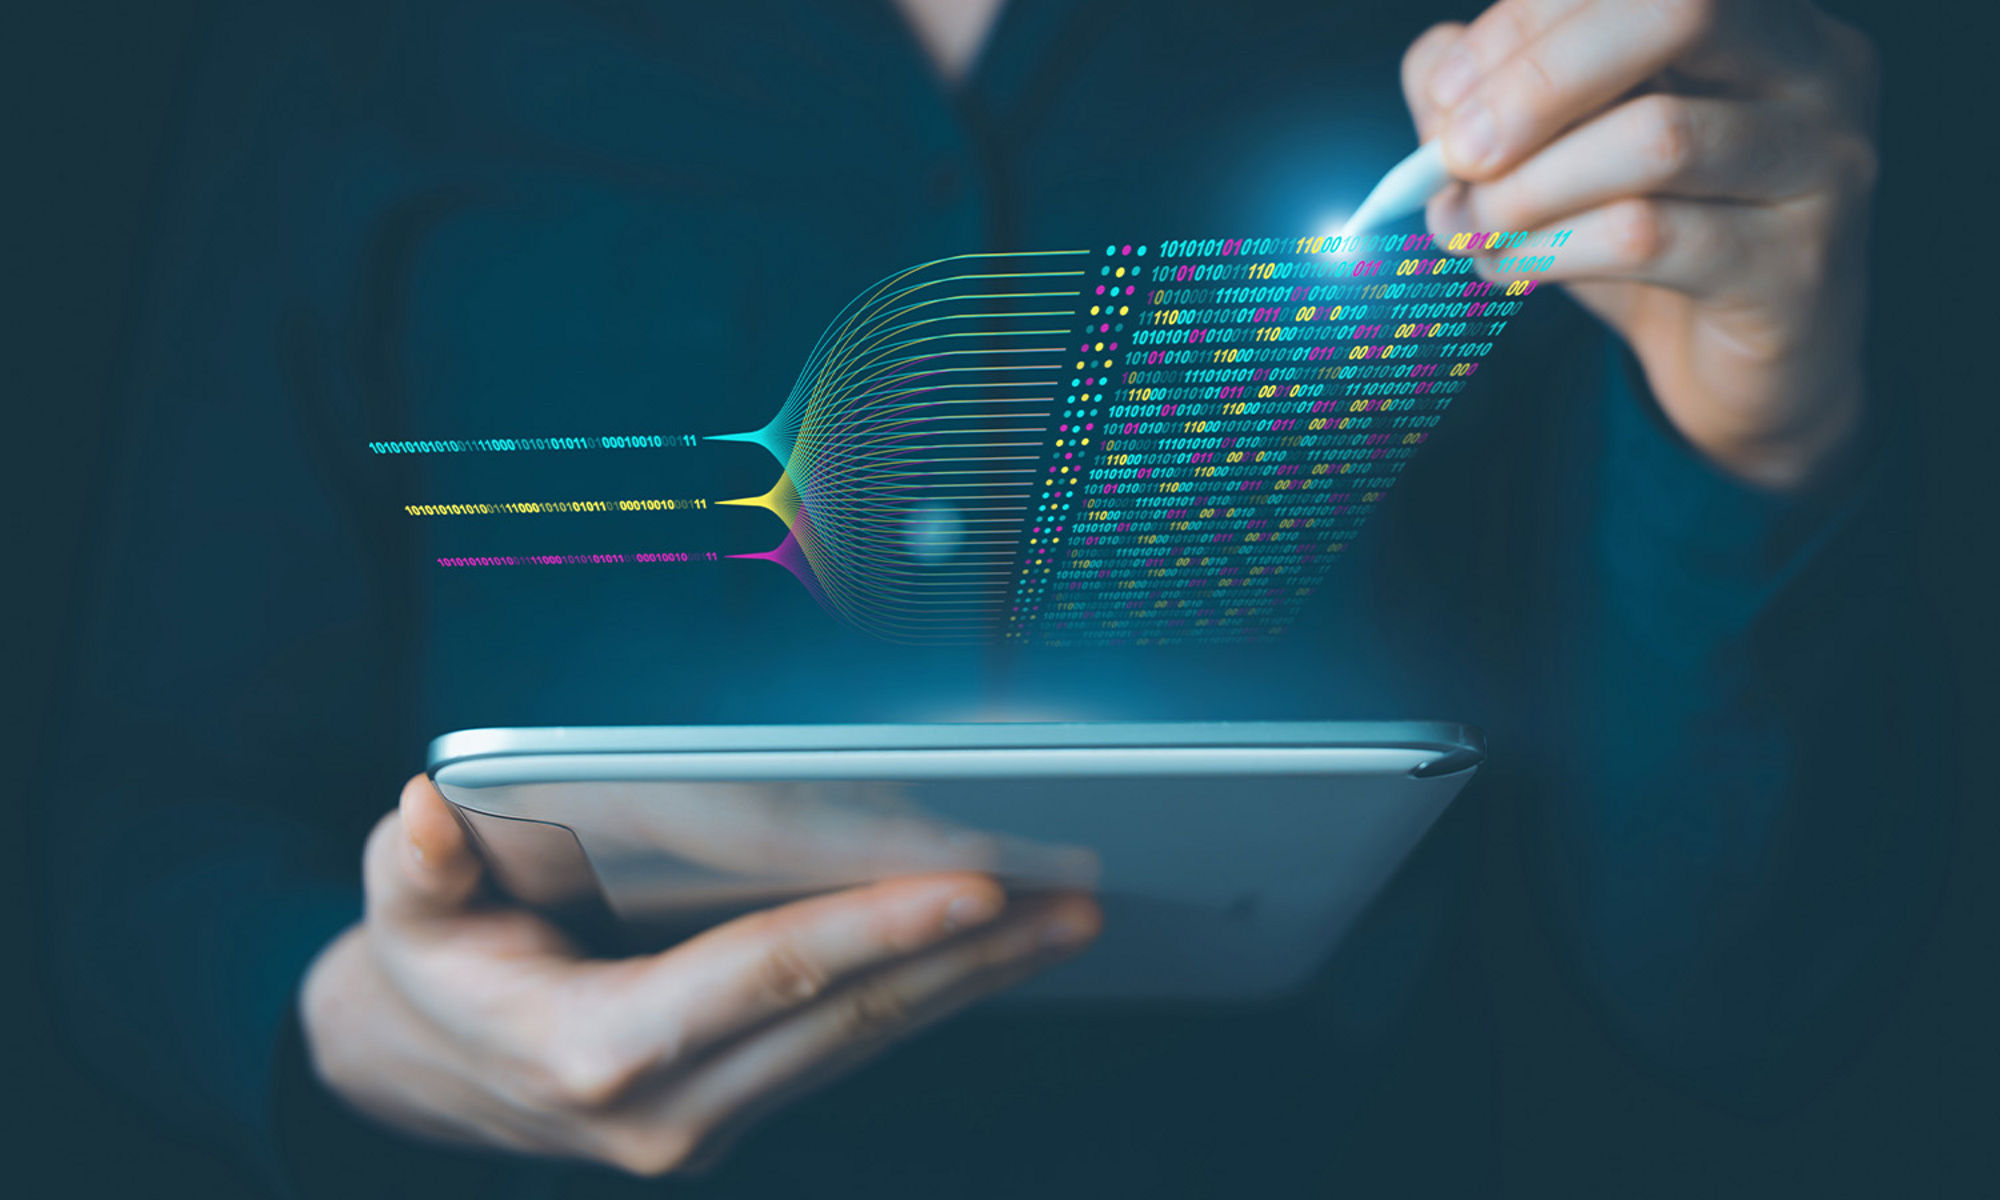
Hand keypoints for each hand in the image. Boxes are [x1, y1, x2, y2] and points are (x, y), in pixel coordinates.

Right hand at [299, 776, 1099, 1175]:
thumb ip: (418, 866)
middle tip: (1070, 897)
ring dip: (969, 982)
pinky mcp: (732, 1114)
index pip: (768, 975)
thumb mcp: (402, 909)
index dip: (875, 927)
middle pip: (848, 1016)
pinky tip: (984, 955)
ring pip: (865, 1041)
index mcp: (596, 1052)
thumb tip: (430, 812)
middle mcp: (666, 1109)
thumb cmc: (428, 967)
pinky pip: (847, 1050)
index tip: (973, 886)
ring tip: (1061, 920)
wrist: (422, 1070)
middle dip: (967, 957)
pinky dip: (923, 998)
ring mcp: (706, 1124)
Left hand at [1401, 0, 1879, 489]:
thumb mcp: (1565, 147)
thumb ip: (1494, 91)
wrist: (1738, 368)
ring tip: (1470, 226)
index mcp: (1759, 13)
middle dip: (1537, 80)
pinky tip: (1507, 266)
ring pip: (1658, 138)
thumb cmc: (1651, 234)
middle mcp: (1815, 67)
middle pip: (1678, 9)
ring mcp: (1823, 165)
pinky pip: (1651, 238)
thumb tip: (1437, 76)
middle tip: (1458, 153)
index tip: (1446, 96)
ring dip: (1529, 187)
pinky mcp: (1795, 268)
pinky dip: (1550, 250)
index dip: (1524, 20)